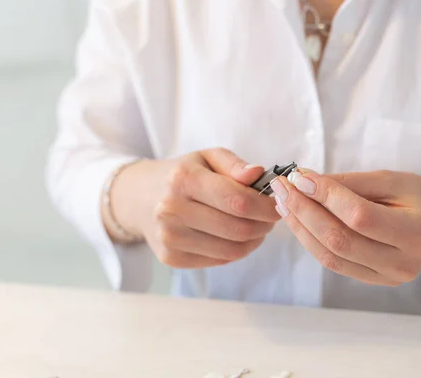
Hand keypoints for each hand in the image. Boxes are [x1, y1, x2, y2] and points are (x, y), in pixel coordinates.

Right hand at [106, 148, 279, 268]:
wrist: (142, 198)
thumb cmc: (183, 175)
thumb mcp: (207, 158)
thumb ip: (234, 164)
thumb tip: (257, 174)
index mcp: (183, 180)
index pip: (238, 201)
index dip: (266, 207)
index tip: (278, 205)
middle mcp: (171, 210)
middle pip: (238, 229)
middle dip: (264, 225)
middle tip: (270, 218)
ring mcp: (169, 237)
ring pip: (232, 250)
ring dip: (254, 240)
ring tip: (257, 227)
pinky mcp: (171, 258)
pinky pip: (219, 261)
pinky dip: (237, 251)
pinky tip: (237, 237)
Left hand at [270, 170, 420, 285]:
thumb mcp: (394, 179)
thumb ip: (352, 183)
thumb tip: (306, 181)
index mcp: (417, 231)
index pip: (360, 216)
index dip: (325, 196)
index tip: (299, 176)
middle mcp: (403, 262)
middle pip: (340, 240)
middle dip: (304, 211)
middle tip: (282, 187)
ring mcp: (388, 277)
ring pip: (331, 256)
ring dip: (300, 227)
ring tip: (283, 202)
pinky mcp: (373, 281)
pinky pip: (334, 263)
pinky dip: (310, 240)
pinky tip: (298, 219)